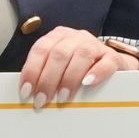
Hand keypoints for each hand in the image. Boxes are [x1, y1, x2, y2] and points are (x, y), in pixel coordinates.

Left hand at [18, 26, 137, 106]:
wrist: (111, 65)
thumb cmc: (80, 69)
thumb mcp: (60, 67)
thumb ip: (45, 74)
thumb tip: (30, 95)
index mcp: (58, 37)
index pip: (40, 49)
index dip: (31, 70)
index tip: (26, 91)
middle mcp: (75, 37)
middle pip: (59, 54)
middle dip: (47, 80)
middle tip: (42, 100)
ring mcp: (95, 45)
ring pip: (81, 55)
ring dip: (69, 78)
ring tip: (62, 98)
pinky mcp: (112, 56)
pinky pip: (106, 62)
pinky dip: (97, 73)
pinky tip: (87, 84)